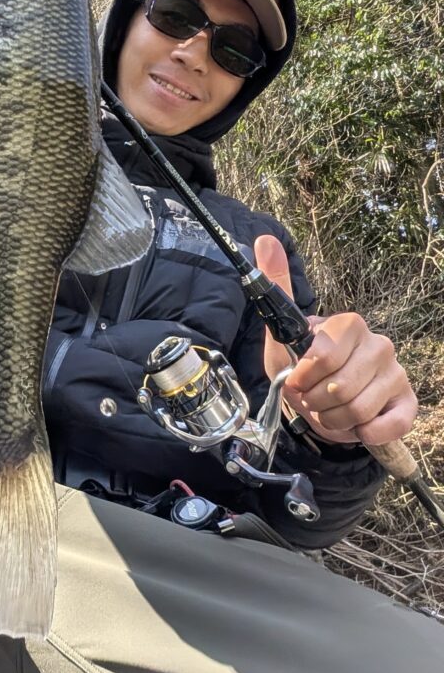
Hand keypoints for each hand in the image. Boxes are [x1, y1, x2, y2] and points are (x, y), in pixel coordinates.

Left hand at [254, 235, 416, 445]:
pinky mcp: (407, 402)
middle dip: (316, 401)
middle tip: (312, 398)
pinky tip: (355, 426)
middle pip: (340, 387)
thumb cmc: (302, 367)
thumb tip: (265, 239)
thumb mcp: (283, 331)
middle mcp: (379, 344)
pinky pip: (389, 425)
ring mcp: (396, 373)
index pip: (324, 356)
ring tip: (328, 411)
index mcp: (350, 325)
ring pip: (359, 410)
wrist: (321, 404)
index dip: (304, 376)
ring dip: (334, 419)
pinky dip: (364, 432)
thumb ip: (276, 284)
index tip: (297, 380)